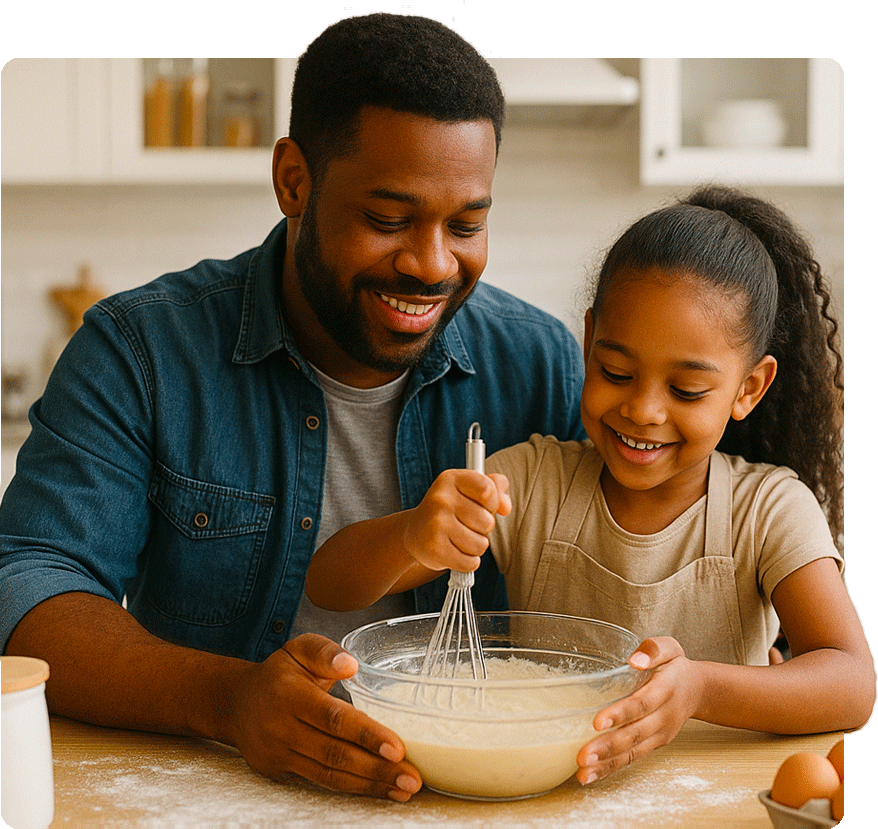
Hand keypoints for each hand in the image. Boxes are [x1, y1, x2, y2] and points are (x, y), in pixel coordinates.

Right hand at [228, 633, 422, 800]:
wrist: (235, 702)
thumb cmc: (278, 673)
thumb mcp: (299, 648)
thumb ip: (326, 653)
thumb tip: (351, 666)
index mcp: (290, 695)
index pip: (333, 718)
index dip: (366, 735)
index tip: (397, 748)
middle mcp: (282, 728)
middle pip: (334, 754)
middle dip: (376, 769)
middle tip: (412, 778)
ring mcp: (279, 754)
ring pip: (328, 775)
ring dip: (369, 785)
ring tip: (403, 788)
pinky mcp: (280, 772)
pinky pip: (320, 782)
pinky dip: (352, 788)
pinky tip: (378, 788)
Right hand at [402, 469, 510, 572]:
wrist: (416, 532)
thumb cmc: (450, 509)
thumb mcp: (470, 489)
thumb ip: (496, 487)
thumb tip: (505, 507)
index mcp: (451, 479)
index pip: (489, 490)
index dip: (492, 503)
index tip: (482, 506)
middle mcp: (441, 498)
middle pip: (487, 521)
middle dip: (483, 528)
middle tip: (465, 525)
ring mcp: (436, 524)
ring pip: (480, 544)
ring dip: (475, 546)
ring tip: (459, 539)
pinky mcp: (434, 549)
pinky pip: (470, 562)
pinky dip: (467, 561)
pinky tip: (454, 551)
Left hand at [577, 637, 702, 784]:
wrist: (698, 690)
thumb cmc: (675, 666)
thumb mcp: (669, 648)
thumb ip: (653, 650)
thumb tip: (634, 660)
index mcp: (665, 690)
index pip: (641, 704)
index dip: (620, 714)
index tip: (597, 722)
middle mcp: (663, 717)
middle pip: (634, 734)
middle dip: (608, 747)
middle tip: (583, 756)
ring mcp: (659, 734)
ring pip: (632, 752)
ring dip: (607, 764)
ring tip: (583, 773)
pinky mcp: (654, 745)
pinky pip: (633, 758)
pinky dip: (612, 768)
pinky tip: (591, 774)